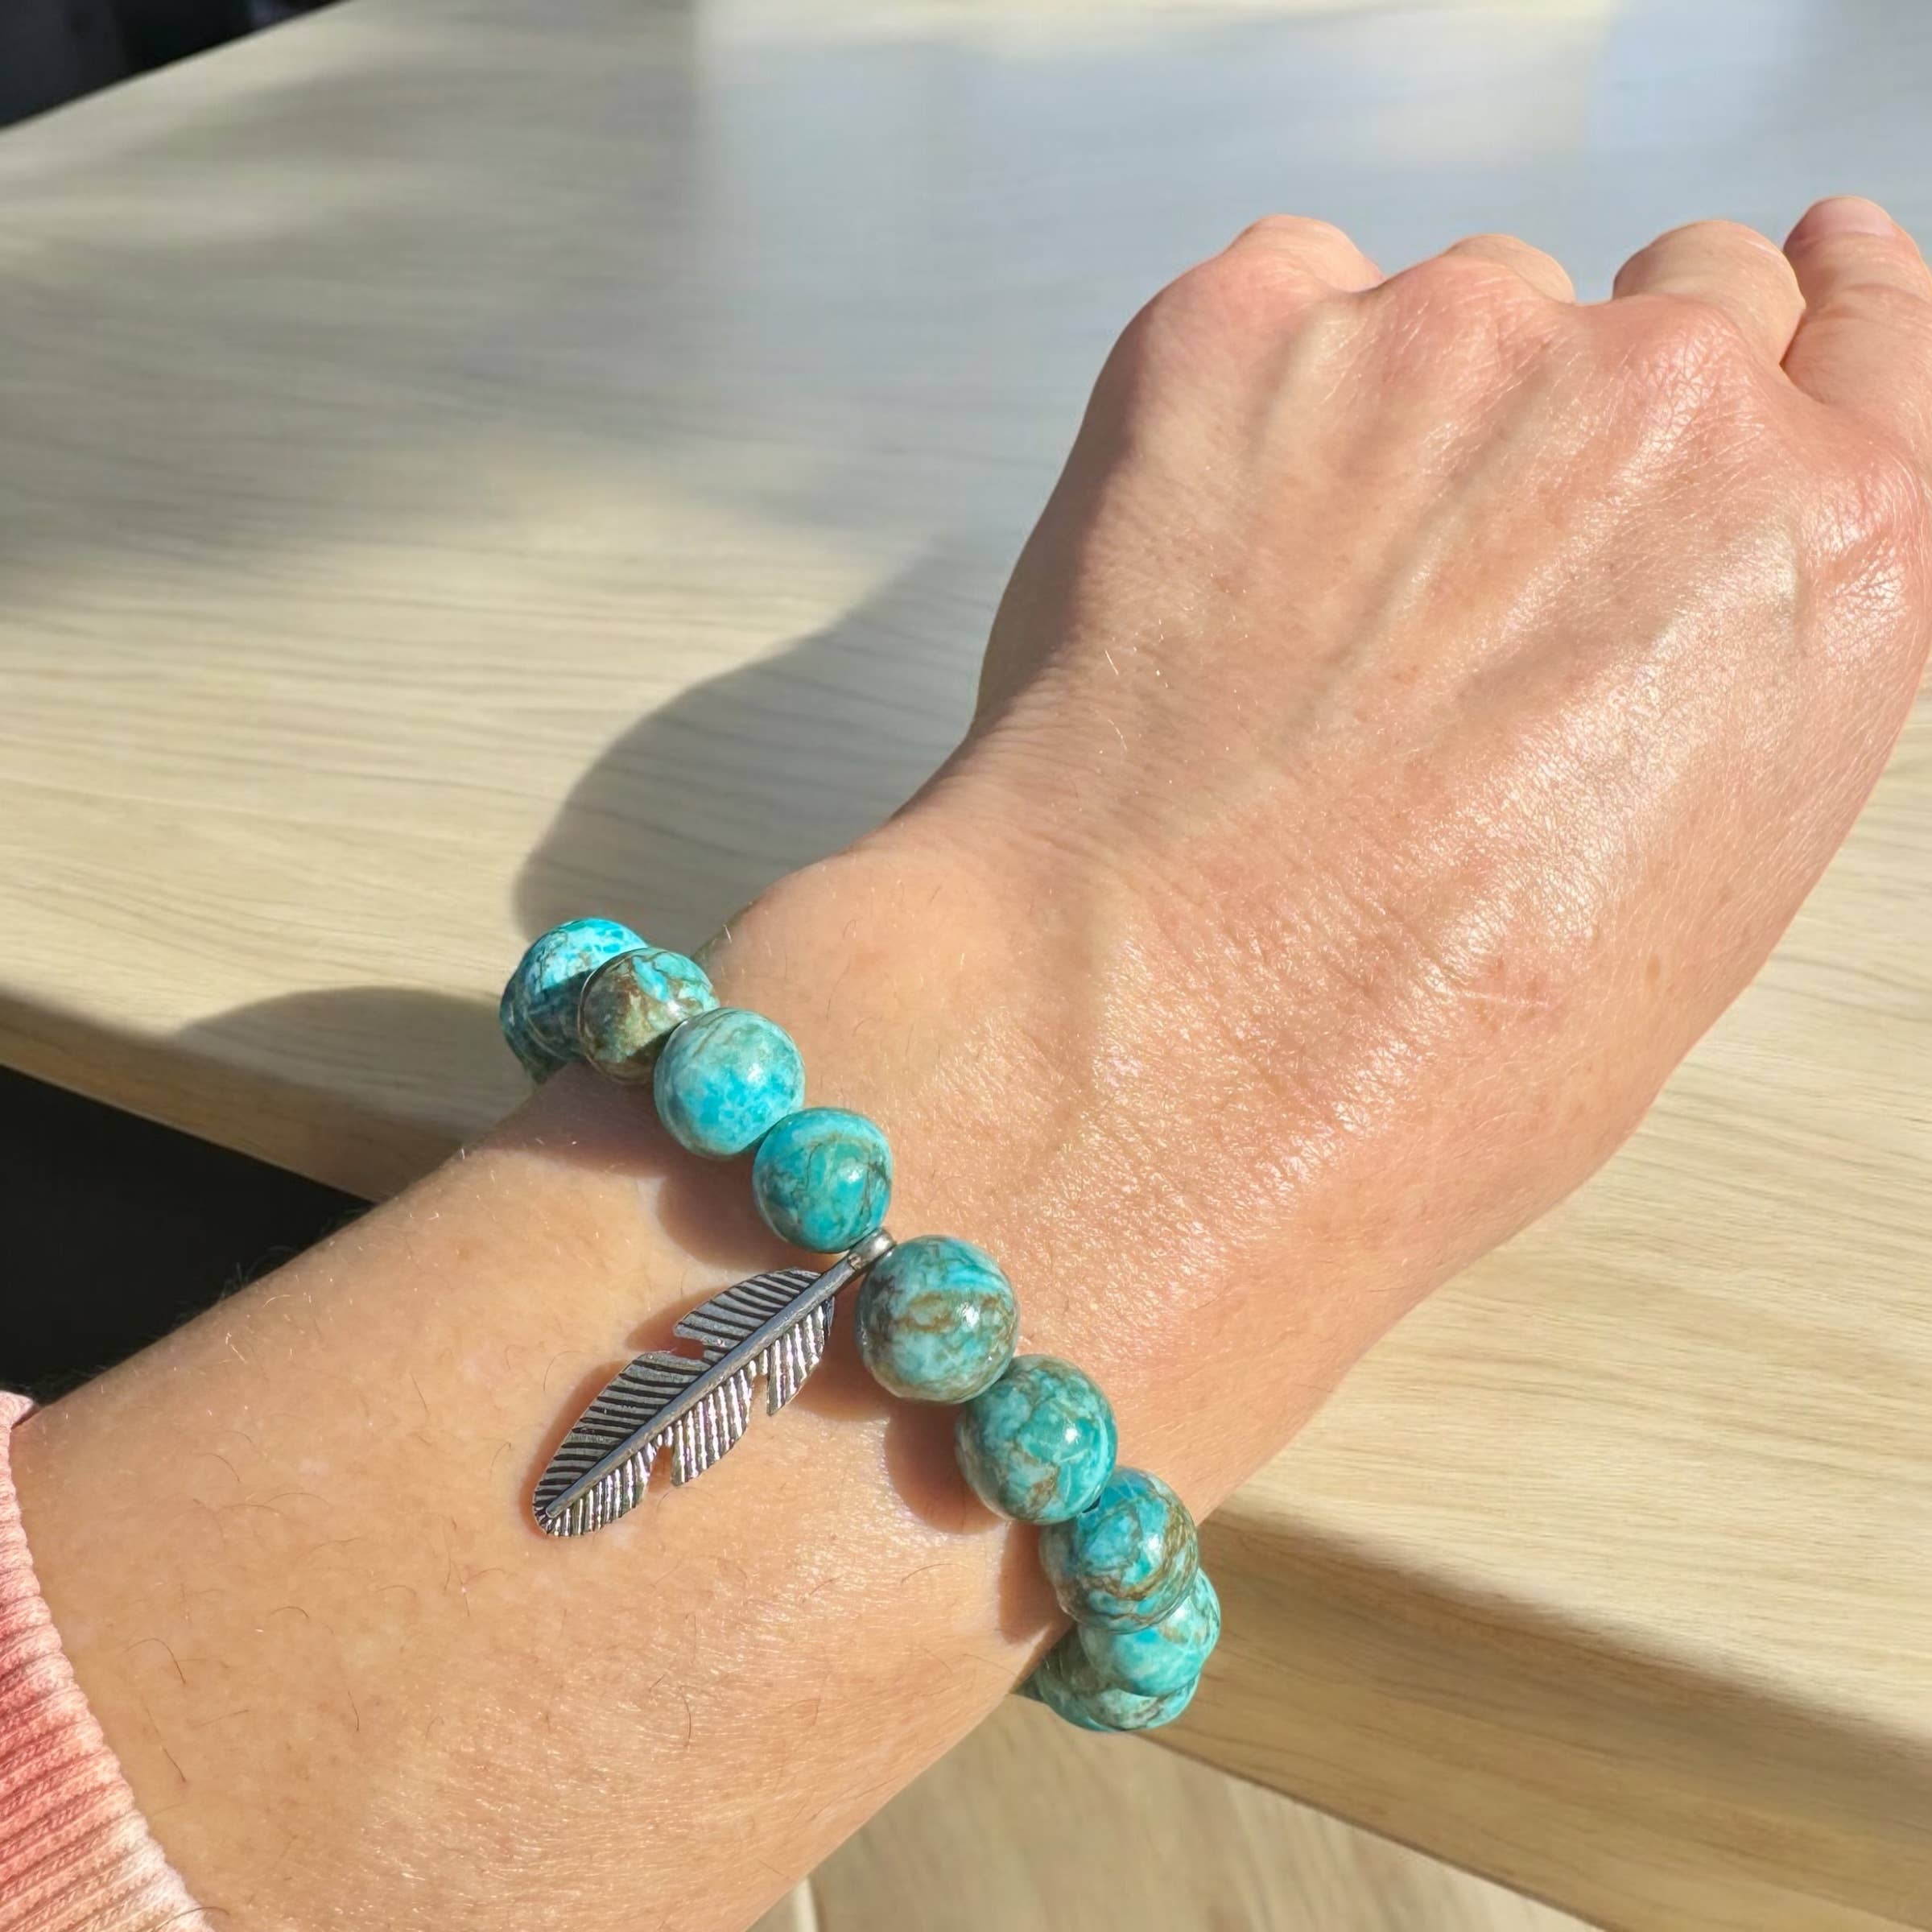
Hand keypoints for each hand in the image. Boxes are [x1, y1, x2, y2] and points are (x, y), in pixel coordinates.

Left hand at [729, 198, 1931, 1470]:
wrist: (1169, 1047)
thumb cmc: (1412, 1057)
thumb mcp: (1678, 910)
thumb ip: (1702, 692)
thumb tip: (1623, 644)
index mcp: (1822, 562)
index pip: (1862, 342)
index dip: (1816, 311)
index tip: (1800, 272)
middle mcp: (1666, 415)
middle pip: (1674, 305)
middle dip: (1585, 411)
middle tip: (1467, 550)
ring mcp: (1451, 350)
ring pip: (1459, 312)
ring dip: (1399, 428)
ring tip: (1294, 626)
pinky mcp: (1240, 335)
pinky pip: (1273, 305)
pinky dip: (1243, 402)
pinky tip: (1201, 564)